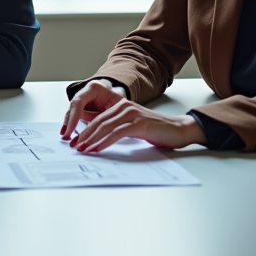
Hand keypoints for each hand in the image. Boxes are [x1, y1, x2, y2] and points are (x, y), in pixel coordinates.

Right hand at [61, 79, 126, 139]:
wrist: (118, 97)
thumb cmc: (118, 102)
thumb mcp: (117, 107)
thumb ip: (107, 116)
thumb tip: (100, 130)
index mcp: (94, 88)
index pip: (79, 102)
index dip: (74, 117)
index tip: (71, 130)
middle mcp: (85, 91)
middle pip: (72, 107)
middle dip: (69, 123)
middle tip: (66, 135)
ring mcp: (81, 98)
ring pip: (71, 112)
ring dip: (69, 125)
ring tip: (67, 136)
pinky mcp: (80, 107)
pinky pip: (74, 116)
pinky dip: (73, 125)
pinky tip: (69, 133)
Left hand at [68, 101, 206, 151]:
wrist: (180, 129)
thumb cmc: (158, 131)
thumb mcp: (134, 128)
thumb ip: (119, 130)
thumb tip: (101, 140)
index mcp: (123, 106)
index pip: (99, 118)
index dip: (86, 130)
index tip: (77, 141)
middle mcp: (125, 107)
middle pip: (99, 122)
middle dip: (85, 135)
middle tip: (75, 146)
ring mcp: (132, 114)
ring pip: (105, 127)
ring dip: (92, 139)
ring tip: (83, 149)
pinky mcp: (139, 124)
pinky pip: (116, 133)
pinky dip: (104, 141)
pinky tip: (97, 148)